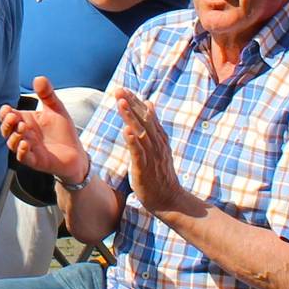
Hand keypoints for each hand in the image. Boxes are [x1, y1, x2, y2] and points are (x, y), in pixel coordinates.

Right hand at [0, 77, 90, 184]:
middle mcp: (23, 135)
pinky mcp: (35, 161)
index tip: (7, 108)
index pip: (7, 116)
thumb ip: (47, 94)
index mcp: (25, 121)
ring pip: (12, 144)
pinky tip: (26, 144)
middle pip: (5, 130)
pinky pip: (23, 158)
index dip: (4, 113)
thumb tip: (39, 78)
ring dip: (14, 136)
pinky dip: (21, 151)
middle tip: (13, 117)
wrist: (76, 152)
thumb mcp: (56, 108)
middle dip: (6, 123)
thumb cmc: (63, 131)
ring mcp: (28, 148)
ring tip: (22, 128)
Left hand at [120, 92, 188, 215]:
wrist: (169, 198)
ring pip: (141, 133)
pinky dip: (133, 142)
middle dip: (131, 104)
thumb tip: (149, 103)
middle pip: (144, 120)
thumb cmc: (160, 173)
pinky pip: (139, 153)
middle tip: (119, 90)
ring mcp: (152, 156)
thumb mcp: (158, 145)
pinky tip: (126, 131)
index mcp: (158, 138)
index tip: (123, 89)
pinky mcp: (145, 168)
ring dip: (131, 118)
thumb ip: (153, 126)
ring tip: (121, 103)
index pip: (146, 115)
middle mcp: (156, 144)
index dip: (135, 102)